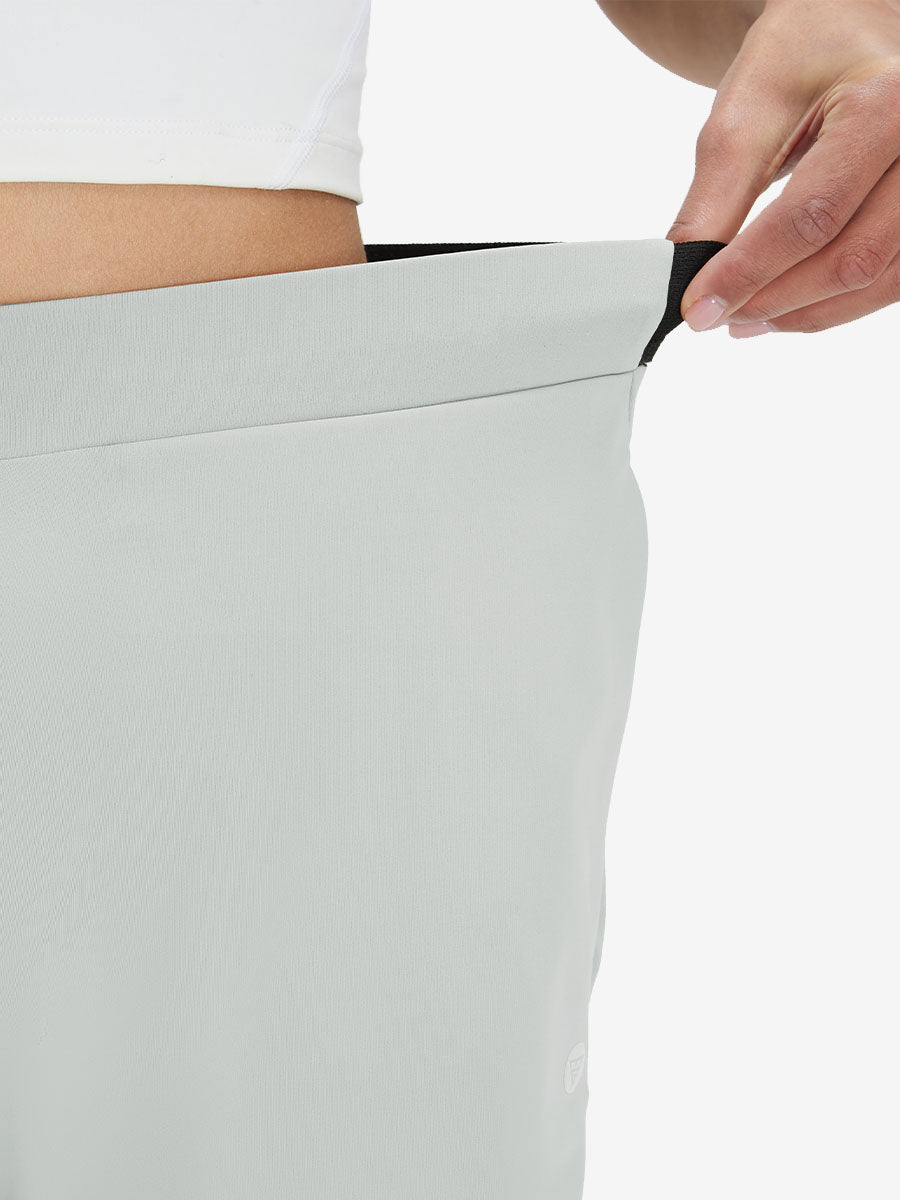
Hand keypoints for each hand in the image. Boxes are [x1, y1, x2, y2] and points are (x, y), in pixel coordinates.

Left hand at [666, 0, 899, 337]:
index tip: (700, 307)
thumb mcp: (747, 109)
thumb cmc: (805, 50)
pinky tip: (785, 307)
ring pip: (875, 280)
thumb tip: (687, 275)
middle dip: (773, 300)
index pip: (811, 216)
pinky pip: (889, 278)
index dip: (748, 272)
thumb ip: (715, 198)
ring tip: (744, 318)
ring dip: (803, 313)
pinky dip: (832, 303)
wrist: (850, 25)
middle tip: (716, 316)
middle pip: (850, 258)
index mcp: (884, 105)